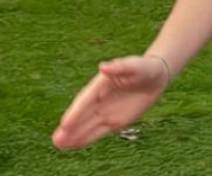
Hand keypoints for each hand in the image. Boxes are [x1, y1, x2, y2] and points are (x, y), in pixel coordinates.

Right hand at [52, 55, 169, 150]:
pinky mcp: (114, 121)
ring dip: (74, 136)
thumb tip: (103, 66)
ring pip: (87, 126)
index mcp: (101, 85)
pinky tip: (73, 145)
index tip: (65, 123)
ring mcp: (105, 111)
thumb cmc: (144, 67)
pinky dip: (86, 138)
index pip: (86, 100)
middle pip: (83, 116)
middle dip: (70, 128)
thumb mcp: (135, 65)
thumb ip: (119, 67)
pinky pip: (98, 131)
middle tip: (56, 140)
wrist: (156, 76)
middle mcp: (99, 100)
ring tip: (59, 145)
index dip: (76, 112)